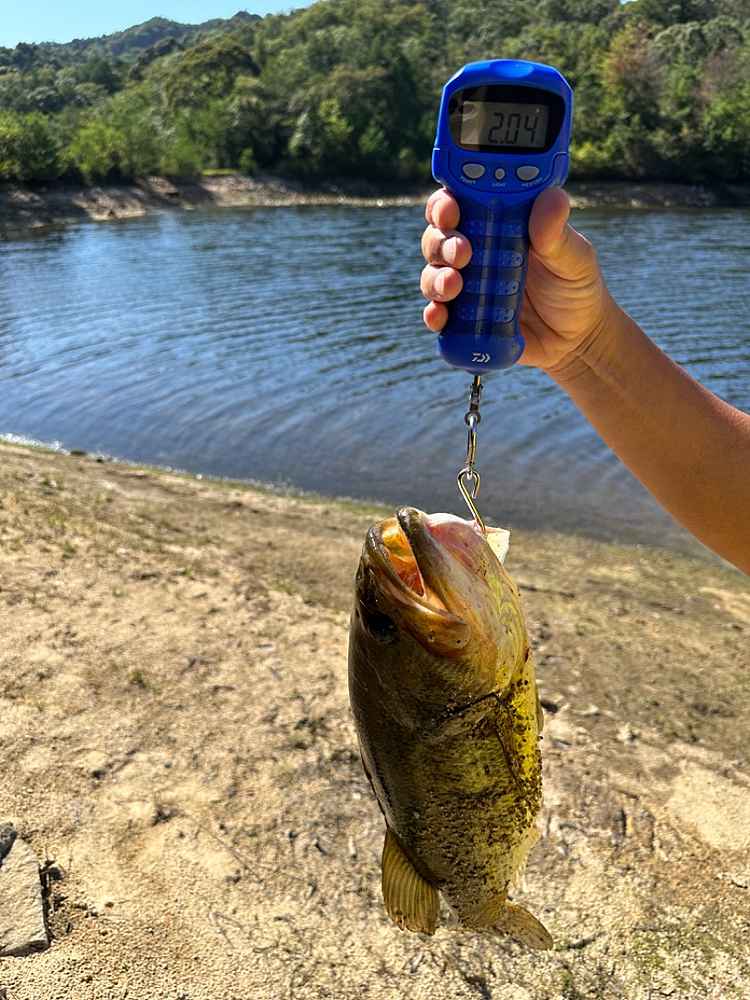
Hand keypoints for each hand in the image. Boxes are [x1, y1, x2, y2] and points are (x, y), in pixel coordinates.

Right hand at [420, 187, 614, 374]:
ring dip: (435, 277)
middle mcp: (476, 251)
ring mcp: (468, 286)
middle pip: (438, 236)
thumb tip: (552, 197)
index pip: (461, 202)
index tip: (450, 207)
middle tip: (462, 252)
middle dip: (441, 241)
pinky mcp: (464, 319)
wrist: (576, 340)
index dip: (446, 201)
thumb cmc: (575, 287)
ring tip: (454, 286)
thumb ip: (559, 232)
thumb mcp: (575, 257)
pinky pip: (438, 314)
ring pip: (433, 273)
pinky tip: (440, 316)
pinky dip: (433, 314)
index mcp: (499, 223)